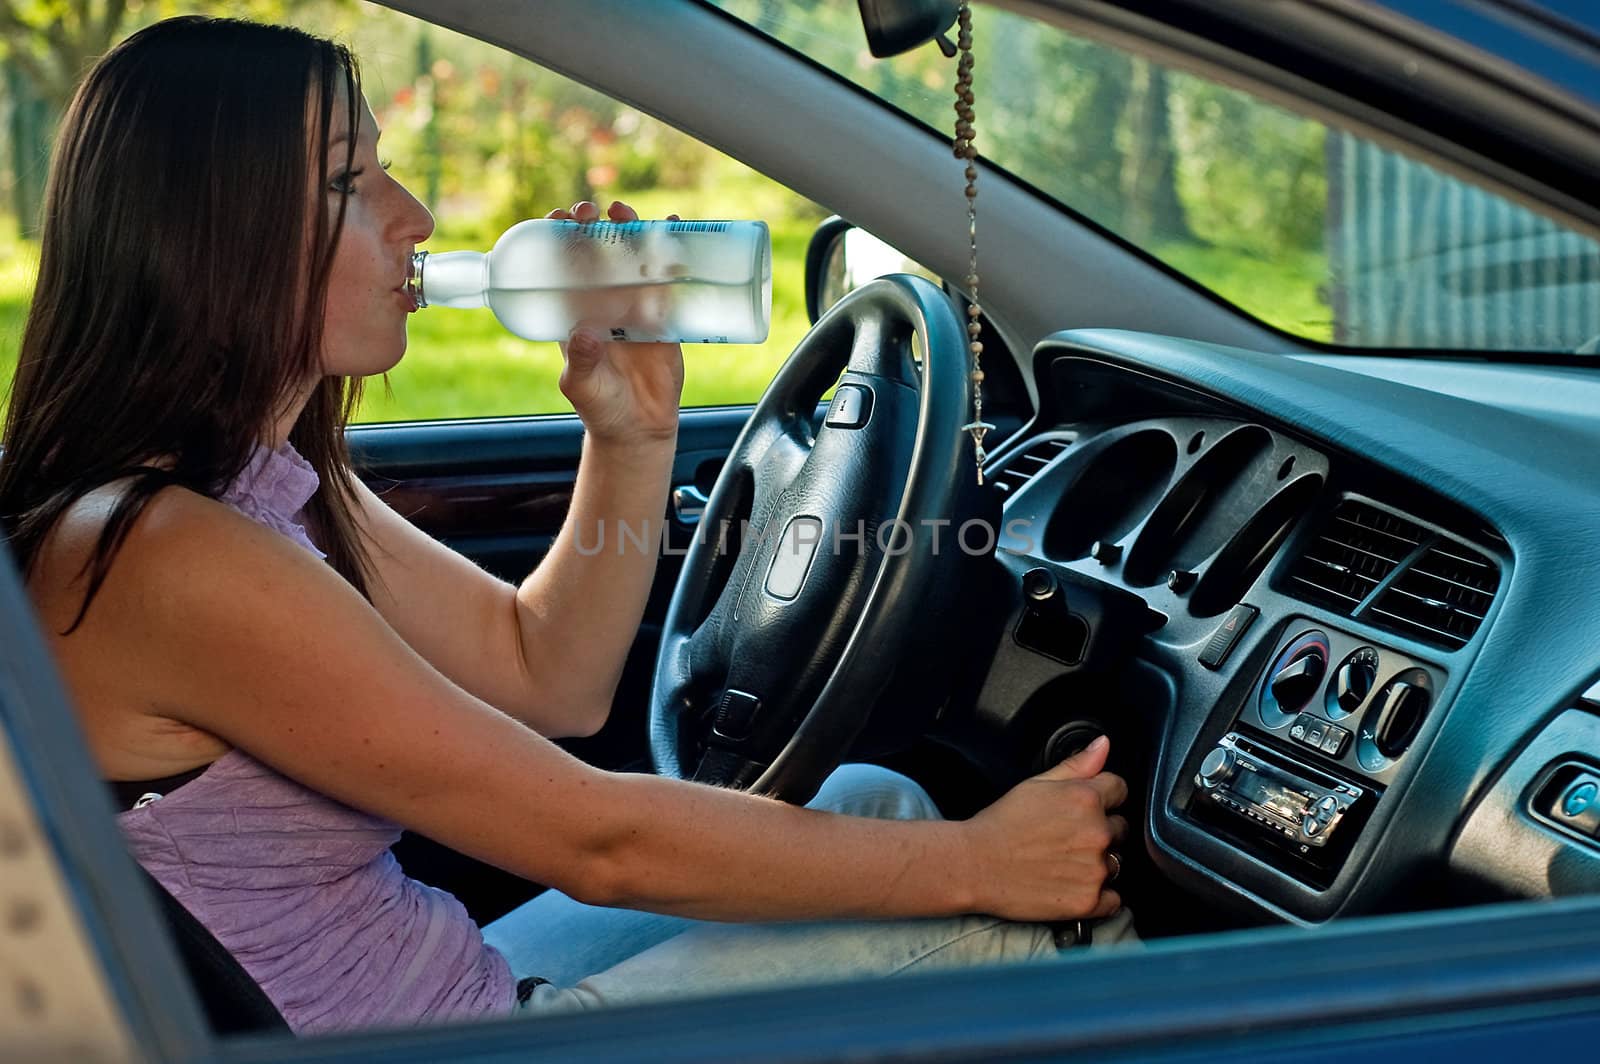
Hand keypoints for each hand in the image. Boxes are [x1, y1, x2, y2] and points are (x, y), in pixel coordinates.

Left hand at [548, 200, 684, 445]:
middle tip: (593, 210)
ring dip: (631, 232)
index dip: (559, 240)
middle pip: (598, 256)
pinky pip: (667, 281)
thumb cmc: (601, 408)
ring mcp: (634, 308)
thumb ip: (581, 362)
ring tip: (627, 211)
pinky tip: (674, 230)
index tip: (558, 218)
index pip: (563, 268)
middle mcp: (603, 305)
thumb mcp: (582, 386)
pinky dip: (672, 255)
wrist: (638, 428)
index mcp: (575, 314)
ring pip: (632, 261)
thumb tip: (584, 334)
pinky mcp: (664, 317)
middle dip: (595, 228)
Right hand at [959, 735, 1128, 921]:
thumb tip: (1103, 745)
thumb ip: (1076, 765)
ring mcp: (1095, 869)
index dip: (1104, 796)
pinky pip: (1114, 900)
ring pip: (1116, 862)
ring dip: (1099, 863)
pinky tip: (1072, 885)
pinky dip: (1100, 896)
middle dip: (1100, 830)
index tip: (1085, 808)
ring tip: (1064, 863)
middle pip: (1121, 828)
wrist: (974, 865)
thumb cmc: (1000, 825)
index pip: (1120, 789)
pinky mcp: (1089, 901)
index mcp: (1085, 799)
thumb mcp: (1035, 784)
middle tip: (1067, 838)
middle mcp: (1096, 833)